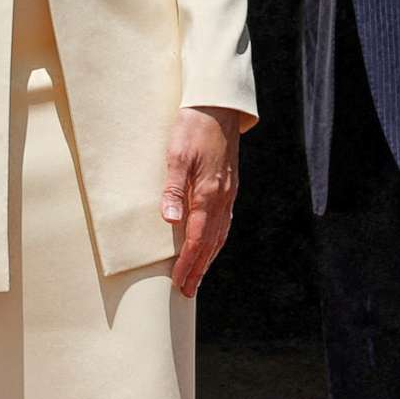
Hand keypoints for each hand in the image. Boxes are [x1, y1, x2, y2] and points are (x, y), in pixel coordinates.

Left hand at [162, 105, 240, 296]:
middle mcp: (222, 198)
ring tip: (198, 276)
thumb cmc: (193, 127)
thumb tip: (170, 221)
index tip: (179, 283)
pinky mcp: (229, 186)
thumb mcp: (176, 155)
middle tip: (187, 291)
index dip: (188, 263)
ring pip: (220, 234)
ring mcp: (228, 193)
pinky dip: (216, 240)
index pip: (197, 238)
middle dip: (198, 268)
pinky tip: (211, 243)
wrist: (218, 107)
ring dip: (208, 258)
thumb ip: (173, 188)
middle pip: (210, 243)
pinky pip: (224, 221)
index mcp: (208, 194)